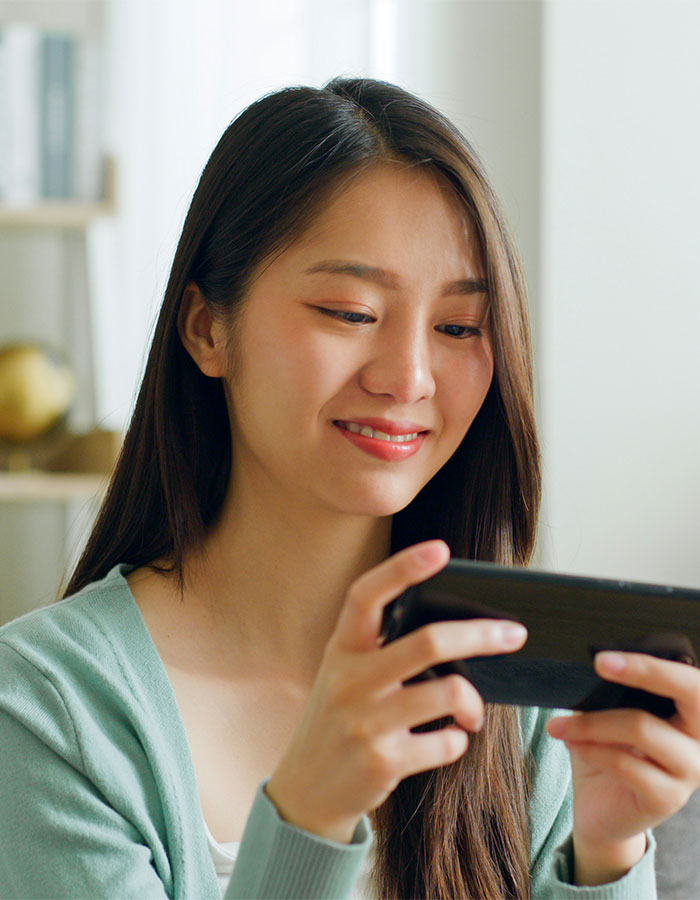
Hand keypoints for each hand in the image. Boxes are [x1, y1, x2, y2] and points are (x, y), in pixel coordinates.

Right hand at [265, 540, 527, 842]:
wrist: (305, 792)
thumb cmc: (337, 721)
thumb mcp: (344, 675)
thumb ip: (379, 649)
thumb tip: (451, 629)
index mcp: (341, 649)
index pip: (366, 595)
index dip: (402, 568)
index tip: (439, 550)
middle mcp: (349, 680)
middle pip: (427, 642)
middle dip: (480, 635)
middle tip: (513, 634)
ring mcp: (365, 721)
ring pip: (447, 693)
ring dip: (474, 703)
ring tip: (474, 714)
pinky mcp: (382, 761)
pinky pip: (445, 742)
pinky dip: (457, 741)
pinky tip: (446, 741)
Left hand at [546, 651, 699, 883]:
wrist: (600, 811)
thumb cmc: (608, 753)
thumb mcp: (610, 714)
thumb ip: (613, 690)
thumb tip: (596, 661)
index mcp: (690, 713)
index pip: (689, 679)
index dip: (652, 663)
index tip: (605, 657)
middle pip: (692, 693)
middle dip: (645, 672)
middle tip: (599, 664)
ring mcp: (689, 771)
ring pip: (643, 729)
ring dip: (593, 722)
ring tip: (562, 725)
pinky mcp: (668, 798)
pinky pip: (627, 765)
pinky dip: (592, 750)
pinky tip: (572, 744)